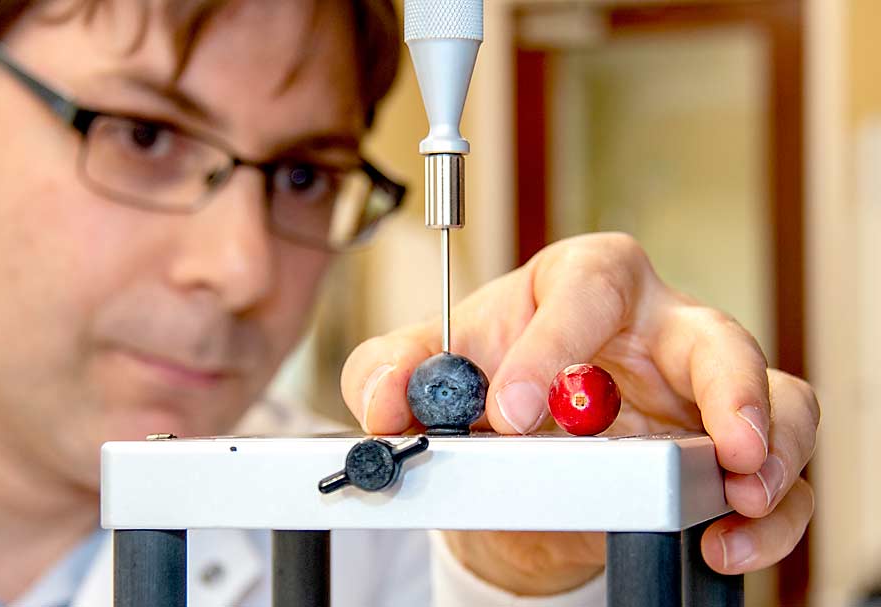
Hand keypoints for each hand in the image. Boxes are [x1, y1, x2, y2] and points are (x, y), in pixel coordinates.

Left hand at [340, 232, 817, 595]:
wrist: (511, 459)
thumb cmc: (481, 389)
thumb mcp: (422, 374)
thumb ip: (388, 373)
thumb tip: (385, 399)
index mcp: (579, 287)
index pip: (586, 290)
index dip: (556, 344)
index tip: (515, 411)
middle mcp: (655, 327)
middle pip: (714, 332)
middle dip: (726, 387)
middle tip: (719, 444)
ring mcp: (700, 390)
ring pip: (776, 397)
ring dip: (770, 448)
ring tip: (739, 492)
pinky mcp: (723, 449)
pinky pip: (779, 473)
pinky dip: (770, 512)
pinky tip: (727, 539)